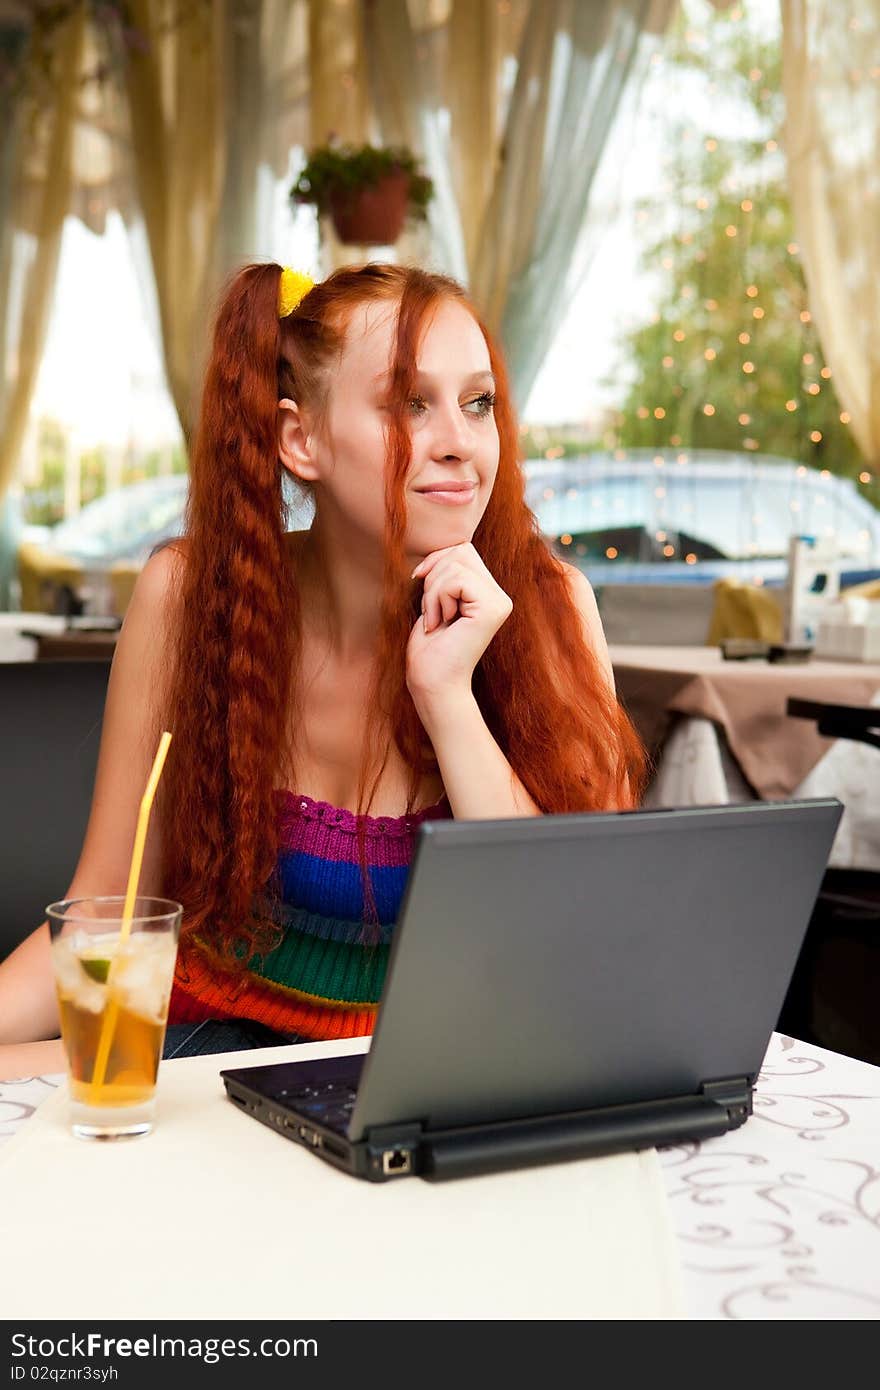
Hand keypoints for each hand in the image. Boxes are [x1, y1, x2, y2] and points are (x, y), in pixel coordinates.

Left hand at [406, 543, 512, 715]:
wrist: (433, 682)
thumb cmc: (429, 647)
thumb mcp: (435, 599)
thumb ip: (446, 571)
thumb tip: (447, 543)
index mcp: (489, 592)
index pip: (462, 550)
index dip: (435, 562)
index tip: (423, 590)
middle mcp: (501, 596)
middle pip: (460, 550)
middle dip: (434, 576)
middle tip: (433, 611)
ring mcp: (500, 602)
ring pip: (455, 564)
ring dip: (433, 592)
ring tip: (437, 620)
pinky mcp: (493, 609)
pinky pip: (455, 580)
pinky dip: (437, 599)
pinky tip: (442, 623)